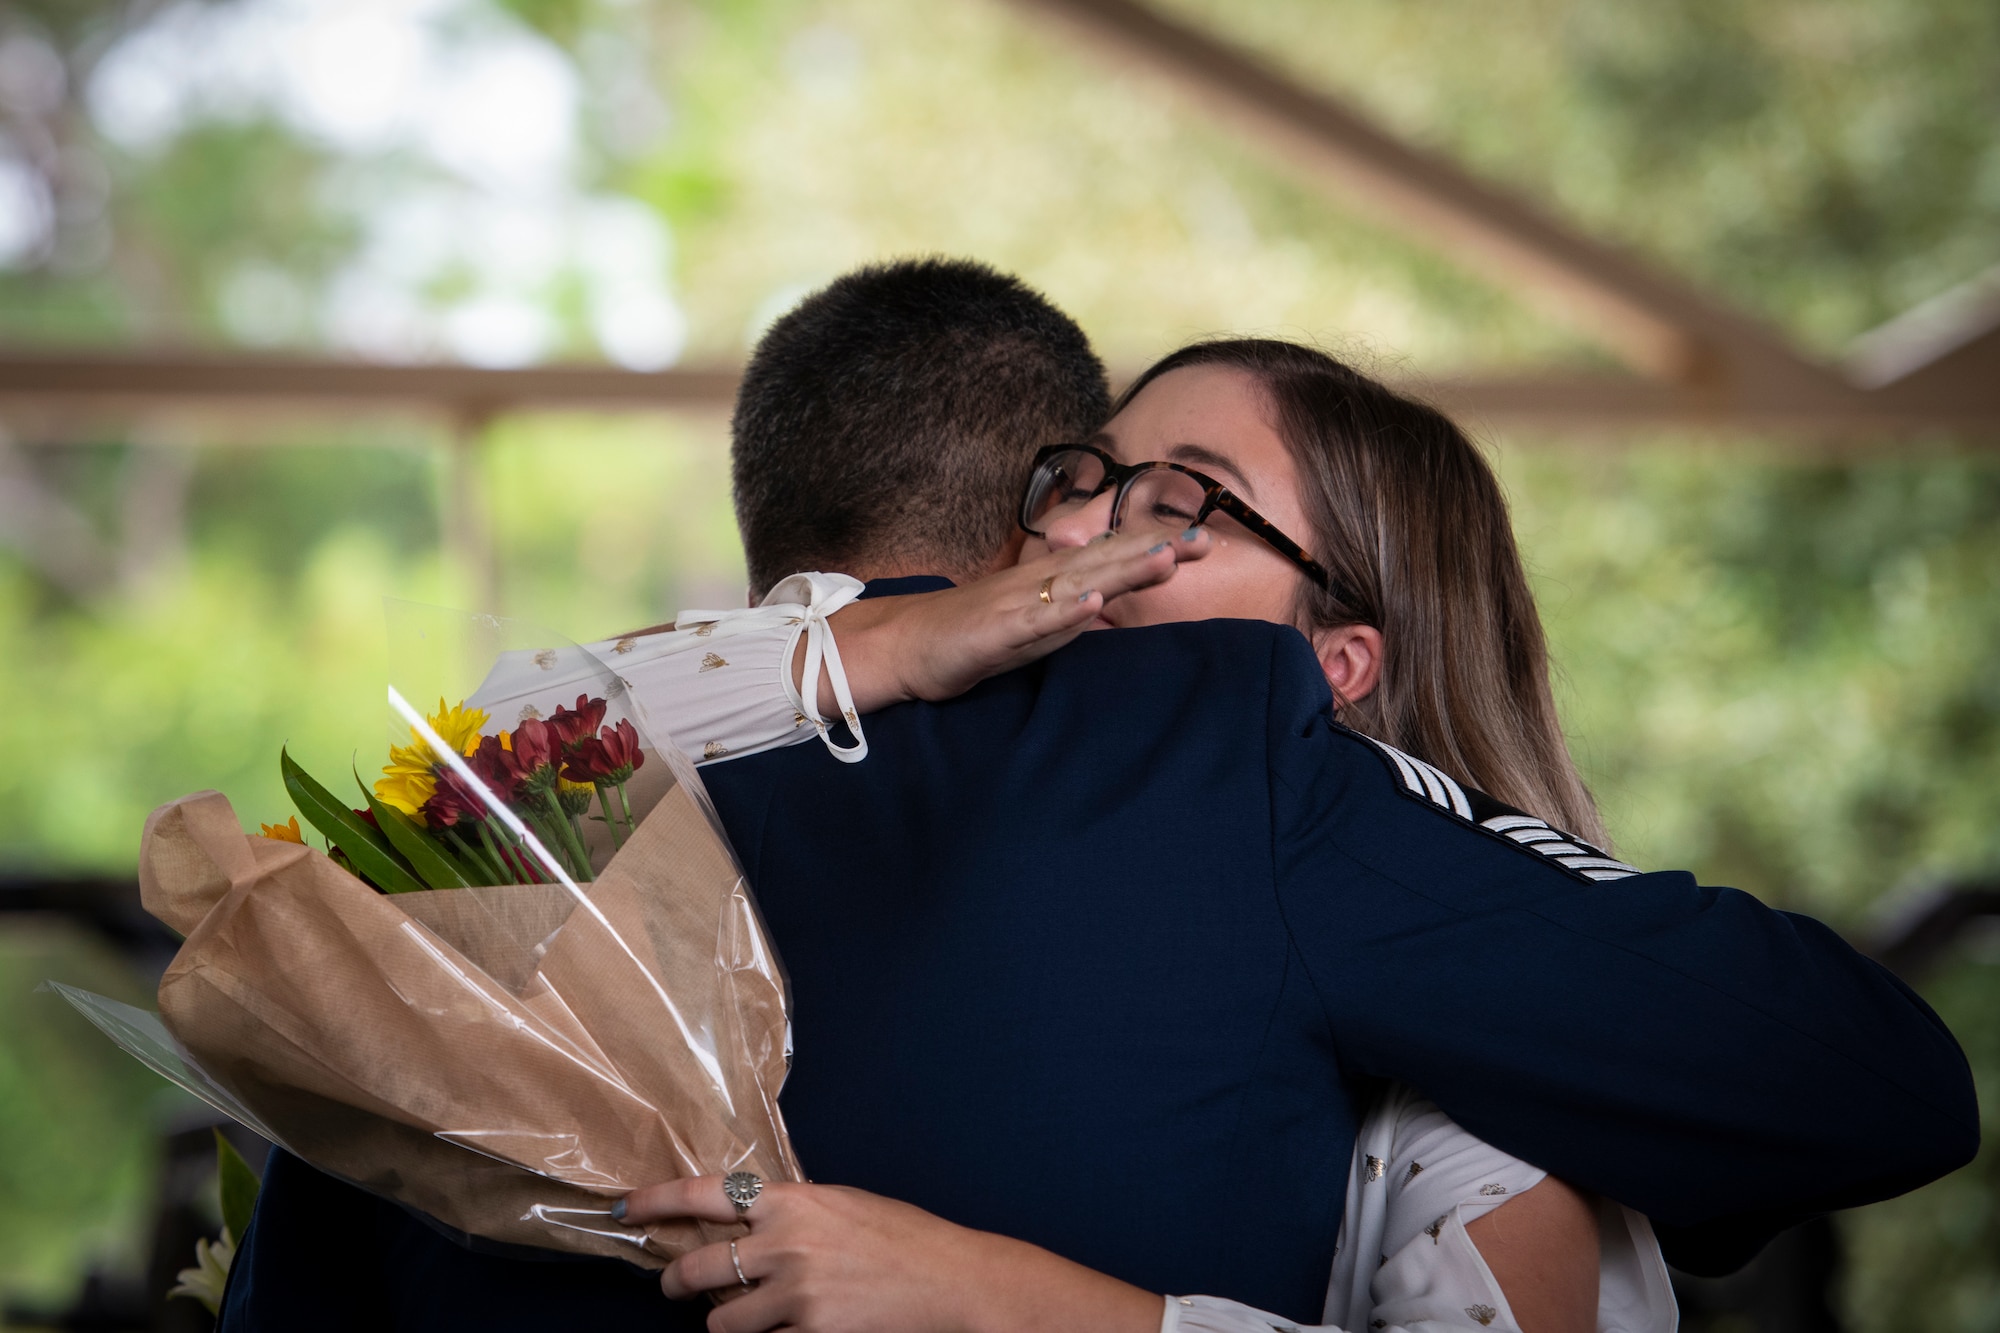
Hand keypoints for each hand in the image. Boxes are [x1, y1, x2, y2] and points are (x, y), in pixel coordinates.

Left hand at [617, 1175, 1160, 1332]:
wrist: (954, 1282)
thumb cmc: (907, 1242)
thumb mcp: (845, 1207)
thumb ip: (794, 1213)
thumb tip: (749, 1222)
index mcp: (793, 1199)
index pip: (705, 1192)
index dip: (656, 1200)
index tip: (625, 1206)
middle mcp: (785, 1241)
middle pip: (699, 1264)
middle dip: (677, 1280)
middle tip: (673, 1284)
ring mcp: (794, 1292)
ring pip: (722, 1318)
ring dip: (728, 1320)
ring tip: (754, 1313)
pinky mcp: (807, 1331)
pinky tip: (802, 1325)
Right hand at [818, 526, 1210, 713]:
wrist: (904, 644)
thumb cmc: (969, 635)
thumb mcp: (1030, 626)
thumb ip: (1068, 615)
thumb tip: (1106, 604)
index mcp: (1050, 582)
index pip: (1110, 559)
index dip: (1155, 547)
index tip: (1204, 541)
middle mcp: (1039, 583)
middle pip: (1105, 561)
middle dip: (1156, 549)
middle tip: (1207, 540)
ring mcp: (1017, 604)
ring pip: (1078, 583)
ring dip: (1122, 570)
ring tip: (1166, 558)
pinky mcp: (995, 631)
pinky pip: (1034, 621)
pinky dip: (1065, 612)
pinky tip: (1094, 603)